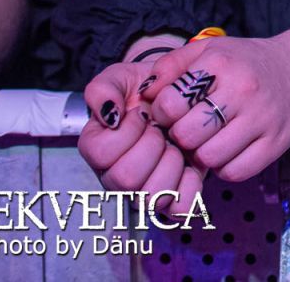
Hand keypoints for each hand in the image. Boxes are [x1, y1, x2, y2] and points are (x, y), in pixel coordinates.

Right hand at [79, 59, 203, 209]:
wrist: (181, 96)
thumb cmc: (146, 89)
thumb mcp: (120, 78)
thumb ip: (104, 89)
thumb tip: (108, 112)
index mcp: (98, 149)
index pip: (101, 154)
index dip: (127, 131)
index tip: (141, 115)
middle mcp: (115, 176)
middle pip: (125, 180)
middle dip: (152, 147)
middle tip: (161, 130)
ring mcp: (144, 189)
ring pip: (151, 198)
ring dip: (171, 165)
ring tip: (175, 146)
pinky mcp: (173, 197)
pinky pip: (179, 210)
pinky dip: (189, 188)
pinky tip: (191, 165)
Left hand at [140, 34, 289, 182]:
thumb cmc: (247, 63)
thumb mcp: (210, 51)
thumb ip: (172, 65)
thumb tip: (145, 93)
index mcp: (222, 64)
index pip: (170, 104)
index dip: (164, 113)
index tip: (175, 111)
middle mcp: (244, 90)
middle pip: (187, 135)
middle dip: (182, 137)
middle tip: (191, 129)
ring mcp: (263, 118)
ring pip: (210, 157)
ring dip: (203, 155)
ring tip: (210, 140)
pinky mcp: (277, 143)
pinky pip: (235, 171)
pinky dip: (226, 167)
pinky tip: (230, 150)